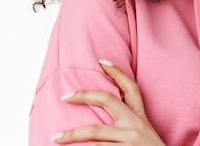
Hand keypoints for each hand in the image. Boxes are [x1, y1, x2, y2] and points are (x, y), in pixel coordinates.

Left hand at [51, 59, 165, 144]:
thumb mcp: (144, 134)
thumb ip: (128, 123)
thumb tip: (104, 114)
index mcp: (141, 118)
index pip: (131, 88)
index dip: (117, 72)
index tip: (101, 61)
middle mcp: (136, 125)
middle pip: (107, 100)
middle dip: (84, 95)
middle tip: (65, 97)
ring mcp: (130, 140)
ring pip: (95, 132)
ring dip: (72, 134)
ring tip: (55, 137)